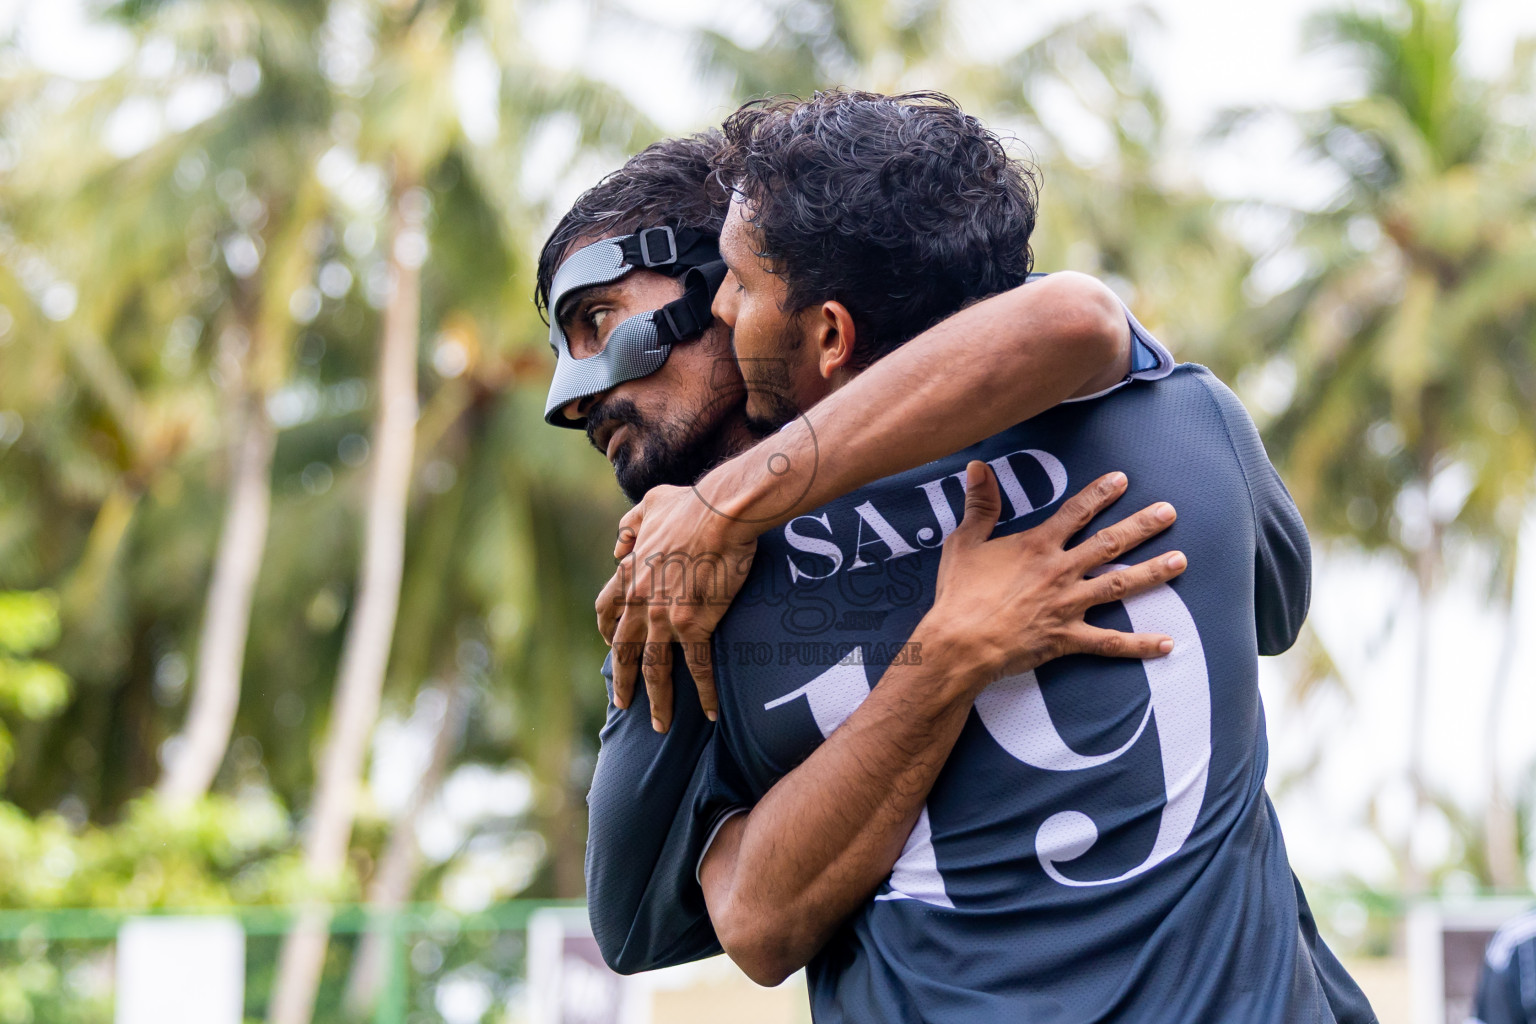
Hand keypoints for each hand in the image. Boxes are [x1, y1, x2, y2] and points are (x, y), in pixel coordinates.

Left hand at [596, 484, 757, 731]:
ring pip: (655, 669)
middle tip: (623, 706)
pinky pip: (698, 668)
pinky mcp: (694, 625)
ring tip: (660, 725)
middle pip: (624, 651)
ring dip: (657, 701)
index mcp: (630, 574)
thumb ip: (632, 524)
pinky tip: (712, 714)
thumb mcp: (651, 504)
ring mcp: (665, 617)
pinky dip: (704, 694)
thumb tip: (620, 542)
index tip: (608, 643)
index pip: (606, 609)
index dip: (606, 629)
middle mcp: (641, 601)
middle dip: (623, 681)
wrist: (721, 512)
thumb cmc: (692, 504)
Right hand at [927, 462, 1186, 690]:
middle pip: (1109, 544)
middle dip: (1142, 526)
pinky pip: (1109, 643)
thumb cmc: (958, 594)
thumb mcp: (964, 543)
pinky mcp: (1067, 639)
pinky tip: (1166, 644)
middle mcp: (1060, 571)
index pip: (1076, 513)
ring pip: (1118, 586)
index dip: (1099, 494)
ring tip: (1180, 561)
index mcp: (1037, 546)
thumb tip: (978, 466)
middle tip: (1169, 512)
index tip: (1122, 479)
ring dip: (1152, 573)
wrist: (958, 644)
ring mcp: (1067, 605)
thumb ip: (980, 504)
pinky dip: (1138, 645)